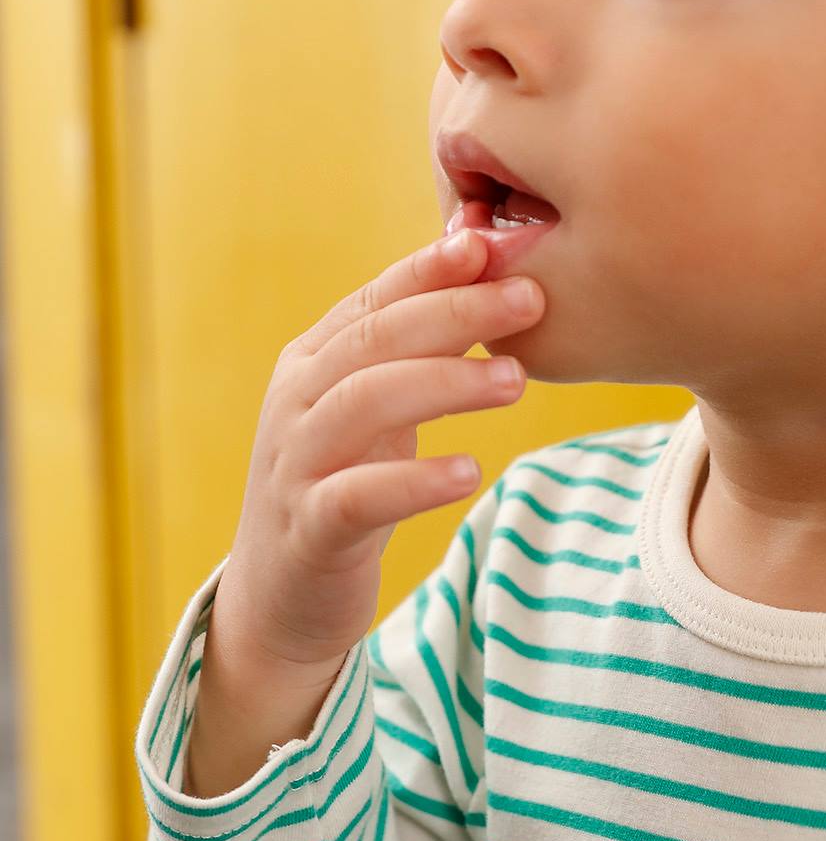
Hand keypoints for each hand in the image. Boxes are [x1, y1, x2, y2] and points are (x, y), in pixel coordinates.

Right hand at [215, 229, 543, 678]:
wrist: (280, 597)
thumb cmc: (347, 482)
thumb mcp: (375, 407)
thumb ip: (414, 348)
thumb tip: (485, 271)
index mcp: (312, 362)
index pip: (373, 299)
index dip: (428, 269)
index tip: (490, 243)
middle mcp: (295, 402)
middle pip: (373, 340)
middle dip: (453, 312)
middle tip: (530, 297)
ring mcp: (295, 465)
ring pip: (364, 404)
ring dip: (444, 383)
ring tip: (516, 378)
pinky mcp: (308, 531)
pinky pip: (358, 496)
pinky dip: (414, 480)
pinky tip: (469, 470)